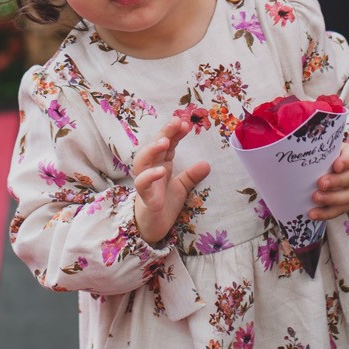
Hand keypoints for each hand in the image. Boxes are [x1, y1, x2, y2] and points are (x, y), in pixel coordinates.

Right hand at [132, 116, 210, 242]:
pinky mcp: (145, 198)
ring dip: (152, 149)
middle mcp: (150, 170)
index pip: (167, 145)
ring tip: (164, 141)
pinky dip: (149, 176)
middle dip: (164, 132)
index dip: (174, 133)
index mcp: (160, 164)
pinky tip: (161, 170)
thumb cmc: (164, 203)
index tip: (186, 123)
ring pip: (142, 161)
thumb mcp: (182, 187)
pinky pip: (142, 184)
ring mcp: (146, 183)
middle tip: (177, 121)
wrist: (152, 227)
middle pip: (154, 147)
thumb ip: (192, 175)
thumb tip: (206, 163)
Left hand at [309, 142, 348, 220]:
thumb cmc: (343, 158)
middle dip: (336, 182)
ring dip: (332, 199)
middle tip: (321, 184)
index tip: (336, 166)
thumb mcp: (339, 150)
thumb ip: (327, 153)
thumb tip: (304, 154)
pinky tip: (314, 213)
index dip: (345, 162)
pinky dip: (327, 213)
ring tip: (316, 198)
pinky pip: (341, 210)